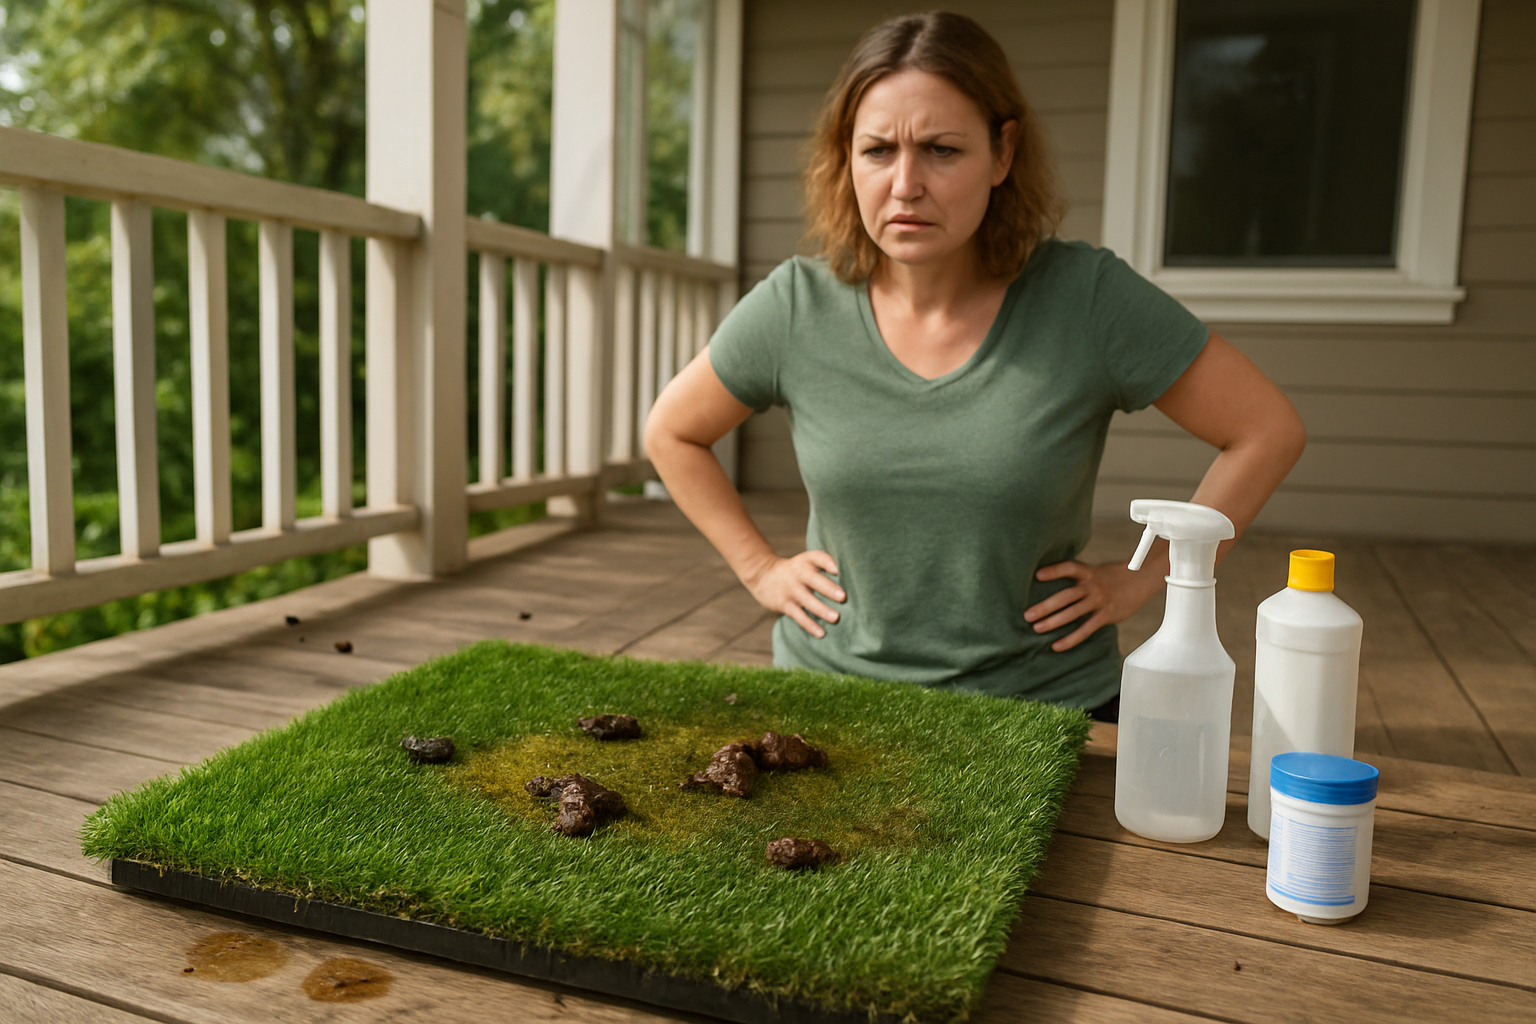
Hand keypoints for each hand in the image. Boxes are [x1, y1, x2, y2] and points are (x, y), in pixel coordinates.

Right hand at [742, 551, 844, 638]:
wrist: (763, 576)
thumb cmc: (795, 570)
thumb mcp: (805, 561)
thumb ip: (824, 565)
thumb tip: (855, 580)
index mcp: (806, 561)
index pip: (817, 557)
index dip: (827, 562)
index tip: (837, 569)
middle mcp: (798, 573)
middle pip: (813, 580)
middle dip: (828, 588)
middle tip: (843, 597)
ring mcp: (790, 589)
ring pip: (807, 600)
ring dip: (821, 609)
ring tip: (835, 618)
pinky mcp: (784, 604)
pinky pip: (798, 615)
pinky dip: (809, 624)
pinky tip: (821, 633)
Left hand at [1023, 559, 1162, 651]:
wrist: (1142, 579)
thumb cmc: (1113, 576)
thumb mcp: (1096, 571)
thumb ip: (1079, 578)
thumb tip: (1053, 585)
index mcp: (1088, 572)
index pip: (1069, 568)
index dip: (1054, 571)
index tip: (1037, 575)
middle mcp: (1092, 586)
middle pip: (1066, 595)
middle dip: (1046, 605)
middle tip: (1027, 615)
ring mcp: (1100, 601)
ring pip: (1074, 613)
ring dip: (1054, 621)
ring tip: (1037, 629)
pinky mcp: (1107, 615)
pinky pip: (1086, 629)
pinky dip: (1071, 639)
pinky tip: (1057, 645)